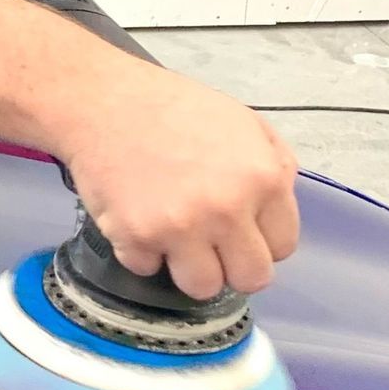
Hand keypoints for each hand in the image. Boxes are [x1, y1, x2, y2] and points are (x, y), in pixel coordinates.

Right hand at [54, 68, 300, 300]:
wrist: (104, 101)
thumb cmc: (172, 107)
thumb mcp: (243, 121)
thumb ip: (275, 165)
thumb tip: (278, 209)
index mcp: (262, 178)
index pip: (284, 246)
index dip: (261, 237)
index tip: (240, 227)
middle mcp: (226, 209)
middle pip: (252, 279)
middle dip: (233, 263)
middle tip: (211, 241)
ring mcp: (180, 228)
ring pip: (203, 288)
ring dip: (189, 267)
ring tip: (175, 235)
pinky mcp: (136, 238)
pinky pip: (148, 270)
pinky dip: (142, 251)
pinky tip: (139, 217)